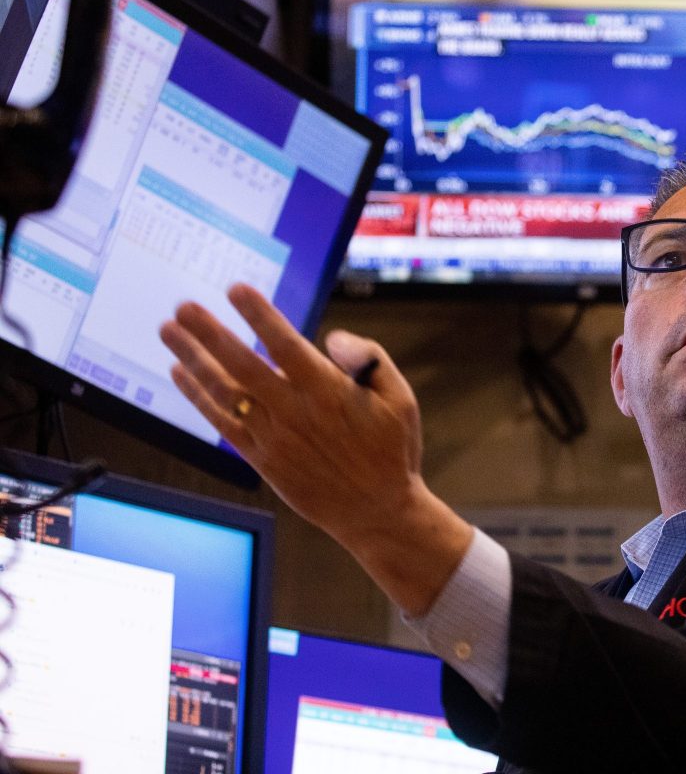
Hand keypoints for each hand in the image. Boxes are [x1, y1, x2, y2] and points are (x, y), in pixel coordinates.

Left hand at [161, 283, 472, 613]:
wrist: (376, 511)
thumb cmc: (391, 450)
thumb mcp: (400, 397)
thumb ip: (368, 358)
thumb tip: (330, 337)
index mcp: (329, 392)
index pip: (285, 344)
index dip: (259, 316)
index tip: (237, 290)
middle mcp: (294, 412)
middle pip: (242, 364)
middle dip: (210, 333)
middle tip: (185, 307)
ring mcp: (274, 436)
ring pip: (224, 391)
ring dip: (193, 358)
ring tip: (170, 331)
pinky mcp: (261, 459)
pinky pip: (222, 423)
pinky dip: (198, 398)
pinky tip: (181, 374)